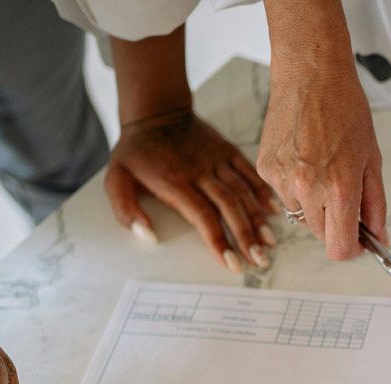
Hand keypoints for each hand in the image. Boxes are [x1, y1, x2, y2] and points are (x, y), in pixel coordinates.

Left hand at [104, 110, 276, 272]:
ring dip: (258, 220)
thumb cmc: (136, 152)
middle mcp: (201, 172)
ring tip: (270, 244)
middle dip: (247, 237)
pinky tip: (275, 212)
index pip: (203, 216)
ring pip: (243, 192)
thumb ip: (127, 210)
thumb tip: (149, 237)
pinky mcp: (227, 152)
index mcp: (176, 183)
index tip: (232, 264)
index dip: (219, 241)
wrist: (155, 111)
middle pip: (230, 208)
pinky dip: (263, 192)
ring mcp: (217, 161)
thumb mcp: (116, 179)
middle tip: (260, 261)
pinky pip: (249, 172)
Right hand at [257, 61, 386, 259]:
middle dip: (335, 222)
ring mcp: (283, 181)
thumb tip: (379, 236)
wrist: (310, 73)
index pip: (340, 248)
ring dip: (313, 203)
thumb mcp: (371, 159)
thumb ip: (375, 204)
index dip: (352, 249)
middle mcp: (307, 189)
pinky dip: (295, 186)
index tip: (358, 242)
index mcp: (339, 188)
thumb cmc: (344, 108)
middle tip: (342, 191)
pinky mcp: (266, 170)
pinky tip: (303, 157)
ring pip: (301, 216)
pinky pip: (284, 195)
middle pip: (321, 235)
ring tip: (320, 165)